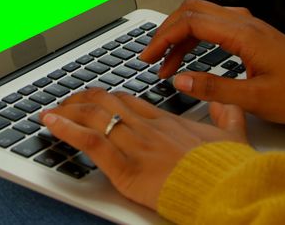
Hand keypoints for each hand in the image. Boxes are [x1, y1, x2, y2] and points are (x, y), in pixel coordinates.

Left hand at [43, 88, 246, 209]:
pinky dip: (66, 129)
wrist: (227, 189)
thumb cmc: (228, 168)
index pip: (128, 101)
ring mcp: (136, 146)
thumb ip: (227, 116)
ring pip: (93, 117)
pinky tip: (50, 123)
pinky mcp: (127, 168)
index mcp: (168, 122)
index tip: (94, 98)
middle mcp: (148, 129)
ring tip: (50, 112)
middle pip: (105, 103)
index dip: (106, 97)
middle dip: (80, 100)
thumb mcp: (234, 135)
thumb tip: (227, 104)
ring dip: (66, 112)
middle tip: (66, 103)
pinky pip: (90, 142)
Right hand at [140, 0, 284, 124]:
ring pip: (201, 16)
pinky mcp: (250, 34)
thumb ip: (215, 89)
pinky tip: (187, 58)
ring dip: (179, 36)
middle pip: (192, 11)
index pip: (191, 22)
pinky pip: (213, 25)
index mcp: (244, 35)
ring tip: (166, 66)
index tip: (148, 58)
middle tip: (150, 59)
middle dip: (165, 32)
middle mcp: (244, 23)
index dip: (164, 37)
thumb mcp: (255, 100)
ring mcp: (248, 26)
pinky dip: (194, 38)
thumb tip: (179, 80)